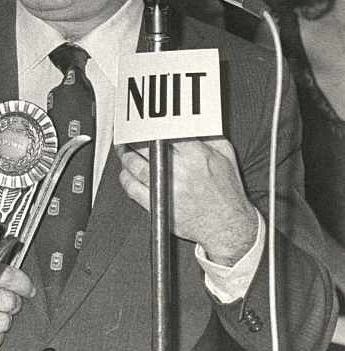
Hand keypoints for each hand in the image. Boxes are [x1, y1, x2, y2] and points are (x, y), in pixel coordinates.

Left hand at [117, 138, 257, 265]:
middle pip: (145, 147)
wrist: (227, 226)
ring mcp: (166, 188)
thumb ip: (208, 137)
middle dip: (132, 138)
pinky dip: (125, 178)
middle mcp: (179, 170)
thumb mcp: (226, 157)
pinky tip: (125, 173)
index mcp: (196, 155)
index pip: (165, 133)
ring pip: (134, 165)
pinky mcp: (157, 205)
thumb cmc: (227, 193)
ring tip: (123, 150)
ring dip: (125, 156)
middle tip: (128, 135)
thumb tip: (190, 125)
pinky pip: (132, 188)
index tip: (145, 124)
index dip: (151, 126)